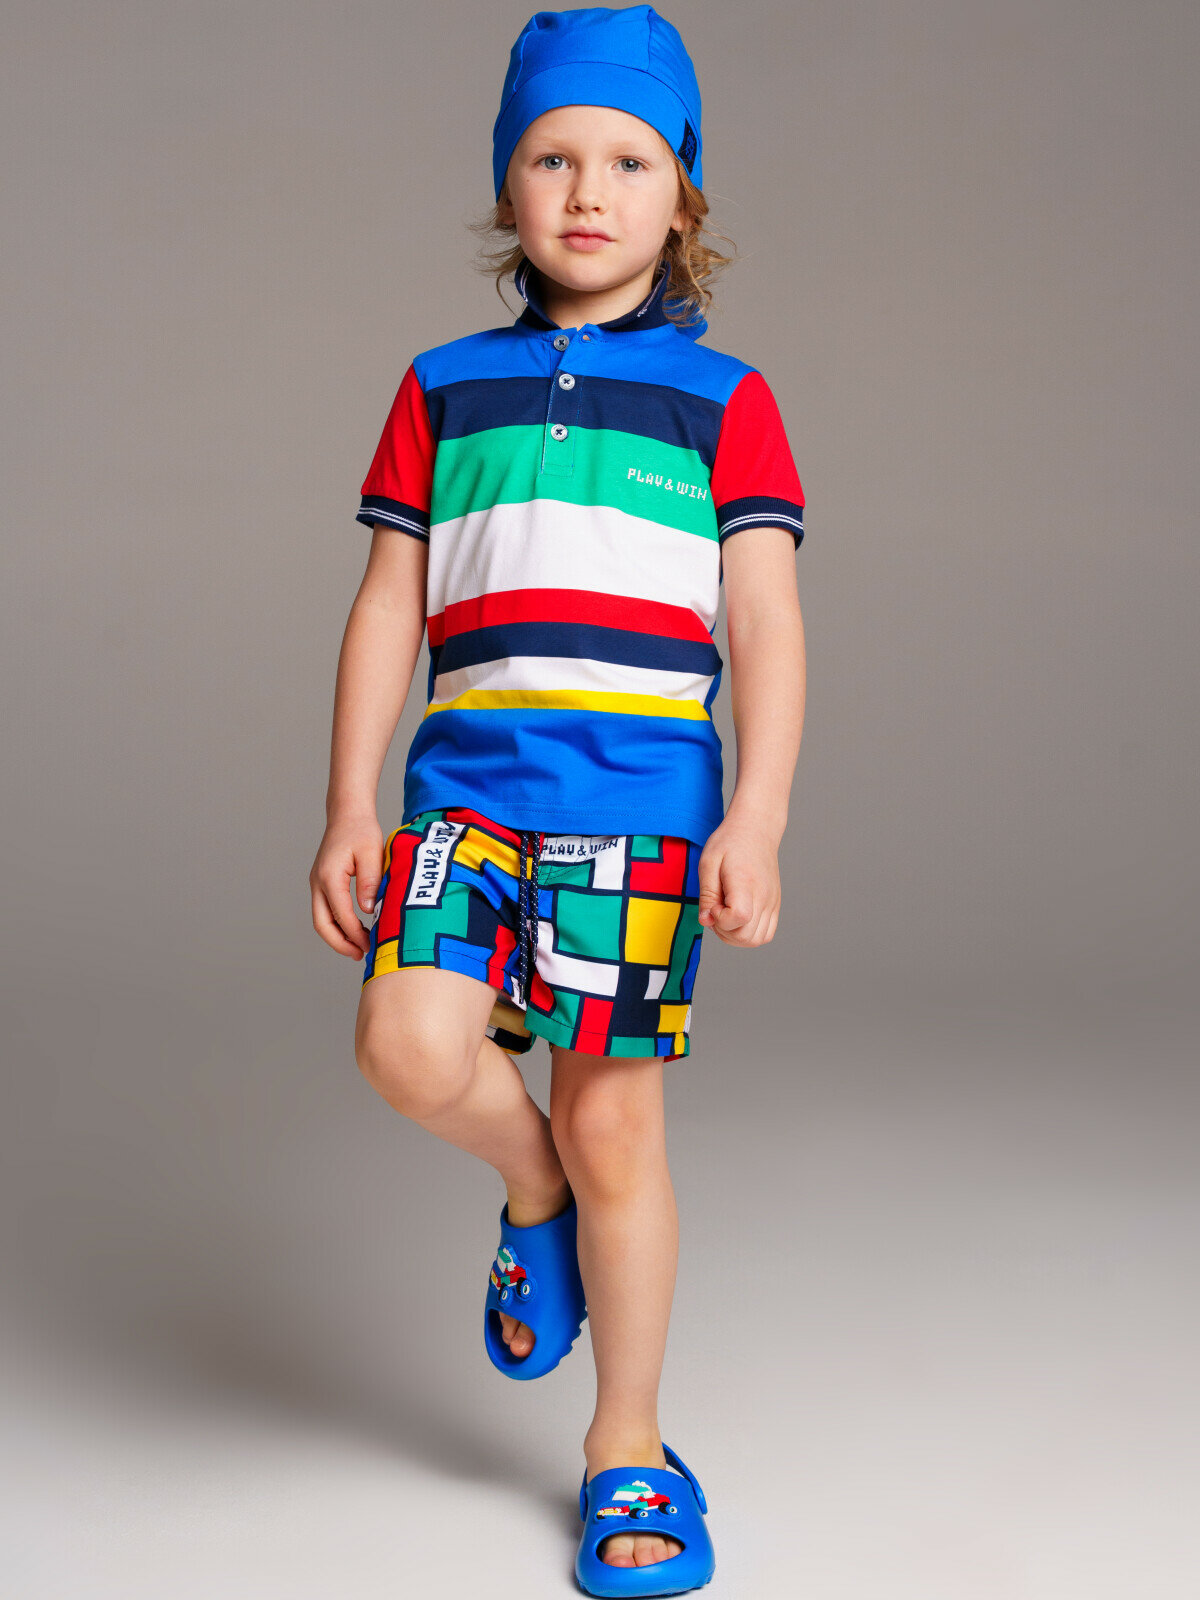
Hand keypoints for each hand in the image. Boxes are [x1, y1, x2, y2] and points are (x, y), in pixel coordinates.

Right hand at [310, 811, 384, 957]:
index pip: (340, 914)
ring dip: (338, 937)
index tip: (369, 945)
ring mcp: (317, 884)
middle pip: (322, 924)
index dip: (354, 933)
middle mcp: (318, 882)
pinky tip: (356, 931)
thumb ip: (370, 881)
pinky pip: (325, 911)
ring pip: (321, 920)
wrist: (348, 815)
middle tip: (360, 955)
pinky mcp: (322, 884)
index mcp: (329, 876)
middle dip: (340, 943)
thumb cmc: (362, 831)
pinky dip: (337, 925)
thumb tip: (368, 910)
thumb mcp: (372, 853)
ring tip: (359, 948)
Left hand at [696, 816, 781, 947]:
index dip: (720, 919)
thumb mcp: (709, 863)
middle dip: (724, 930)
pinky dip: (749, 934)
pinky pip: (765, 934)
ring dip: (735, 936)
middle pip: (747, 936)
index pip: (739, 918)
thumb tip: (706, 921)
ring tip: (725, 915)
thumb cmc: (729, 843)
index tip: (713, 904)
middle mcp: (764, 896)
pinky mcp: (775, 905)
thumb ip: (707, 895)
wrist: (756, 830)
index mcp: (746, 882)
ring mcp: (772, 902)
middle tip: (716, 909)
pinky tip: (737, 918)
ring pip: (757, 940)